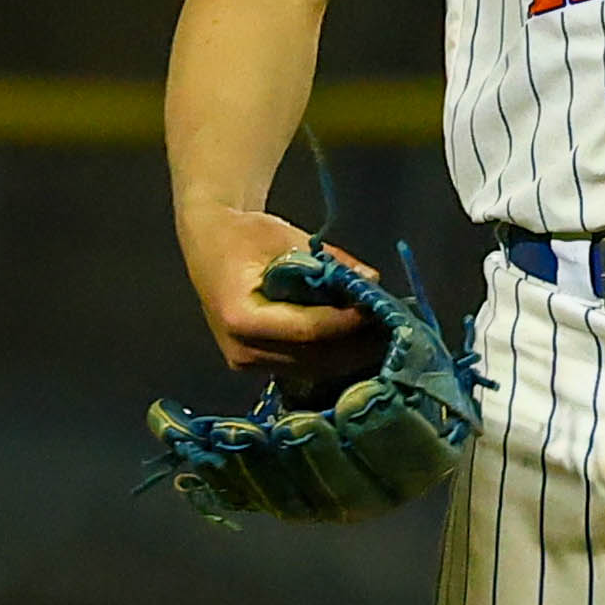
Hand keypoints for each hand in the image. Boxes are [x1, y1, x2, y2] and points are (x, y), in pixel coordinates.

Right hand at [178, 202, 379, 381]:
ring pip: (312, 368)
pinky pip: (302, 367)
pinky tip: (359, 341)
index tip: (380, 309)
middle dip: (357, 344)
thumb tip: (372, 281)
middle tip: (395, 329)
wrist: (209, 245)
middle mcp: (241, 350)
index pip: (308, 329)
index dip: (348, 322)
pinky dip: (332, 355)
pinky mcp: (255, 367)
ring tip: (384, 336)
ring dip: (350, 355)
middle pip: (313, 358)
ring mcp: (246, 364)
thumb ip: (332, 263)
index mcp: (242, 318)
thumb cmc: (247, 236)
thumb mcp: (290, 238)